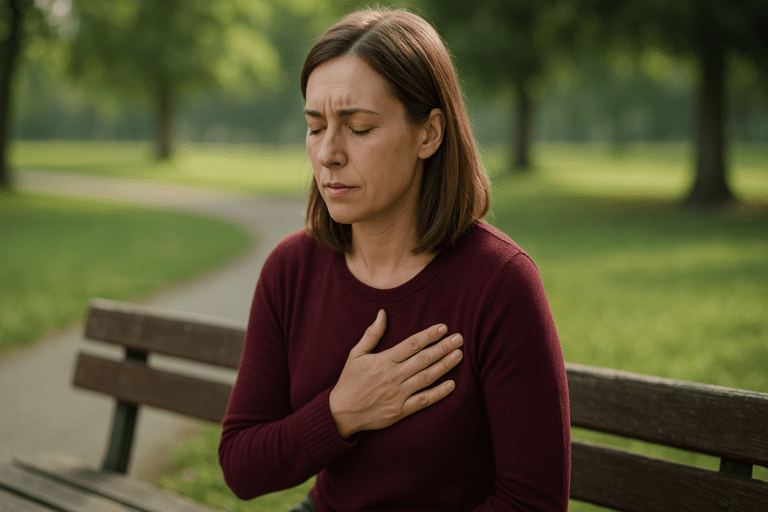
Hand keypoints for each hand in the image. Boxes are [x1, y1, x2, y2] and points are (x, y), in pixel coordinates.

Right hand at [329, 309, 462, 438]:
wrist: (340, 413)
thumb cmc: (349, 381)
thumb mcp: (356, 354)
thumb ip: (371, 334)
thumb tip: (382, 313)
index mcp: (383, 360)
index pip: (411, 344)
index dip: (429, 335)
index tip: (443, 328)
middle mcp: (393, 376)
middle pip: (424, 359)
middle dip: (443, 347)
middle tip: (459, 338)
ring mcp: (398, 394)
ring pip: (427, 377)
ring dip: (445, 366)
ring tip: (459, 355)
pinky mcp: (400, 411)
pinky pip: (423, 401)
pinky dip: (439, 393)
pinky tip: (452, 385)